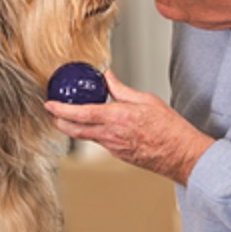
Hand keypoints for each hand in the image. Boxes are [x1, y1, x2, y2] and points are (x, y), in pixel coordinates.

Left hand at [45, 70, 214, 184]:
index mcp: (117, 118)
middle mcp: (111, 136)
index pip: (80, 114)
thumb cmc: (169, 129)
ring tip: (71, 115)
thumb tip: (107, 77)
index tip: (49, 104)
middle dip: (60, 121)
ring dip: (75, 126)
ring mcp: (113, 148)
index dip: (61, 110)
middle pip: (75, 130)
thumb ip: (121, 89)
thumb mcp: (146, 100)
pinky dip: (91, 132)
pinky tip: (95, 124)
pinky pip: (99, 141)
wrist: (181, 155)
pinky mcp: (118, 155)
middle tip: (53, 112)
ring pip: (85, 136)